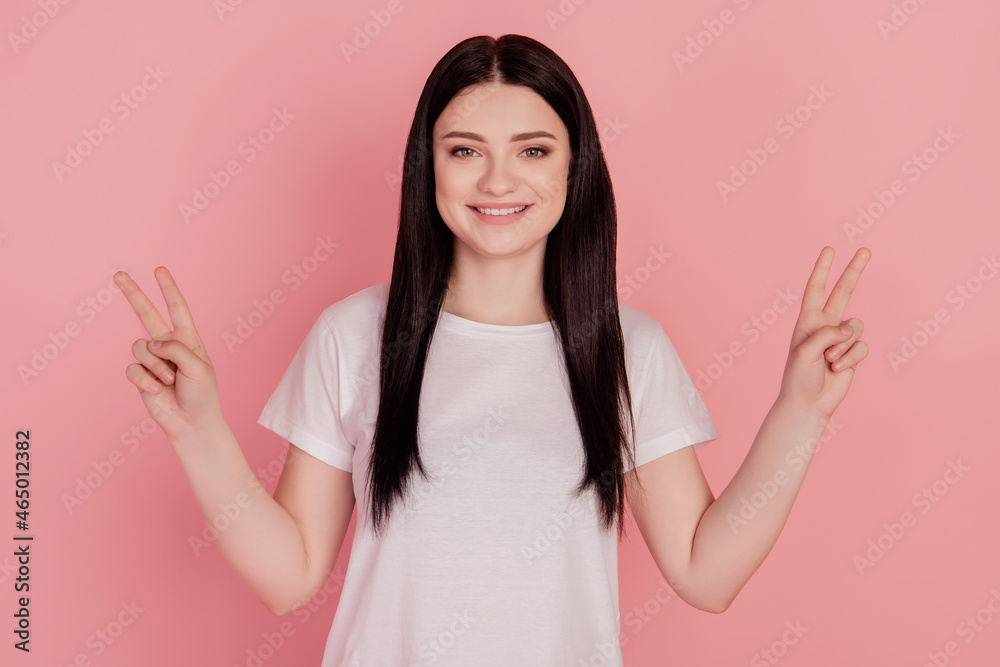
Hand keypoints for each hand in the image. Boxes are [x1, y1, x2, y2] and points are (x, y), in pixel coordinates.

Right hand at [115, 267, 223, 443]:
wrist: (192, 422)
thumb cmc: (202, 394)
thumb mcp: (197, 366)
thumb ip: (175, 348)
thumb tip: (150, 343)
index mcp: (188, 339)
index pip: (177, 309)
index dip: (168, 289)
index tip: (159, 270)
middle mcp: (168, 346)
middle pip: (146, 314)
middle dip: (133, 294)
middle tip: (119, 275)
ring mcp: (152, 360)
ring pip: (140, 347)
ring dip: (155, 365)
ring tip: (170, 381)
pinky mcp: (140, 376)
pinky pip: (133, 369)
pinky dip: (146, 380)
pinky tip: (158, 391)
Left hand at [777, 246, 870, 420]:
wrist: (808, 403)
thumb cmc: (799, 377)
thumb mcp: (805, 351)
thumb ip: (827, 333)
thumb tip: (851, 327)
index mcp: (807, 321)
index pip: (816, 289)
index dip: (822, 269)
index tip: (829, 249)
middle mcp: (825, 326)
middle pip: (843, 292)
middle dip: (854, 271)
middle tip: (866, 250)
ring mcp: (841, 339)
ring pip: (856, 328)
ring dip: (844, 346)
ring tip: (828, 361)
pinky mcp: (853, 353)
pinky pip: (862, 347)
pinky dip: (851, 358)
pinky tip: (837, 369)